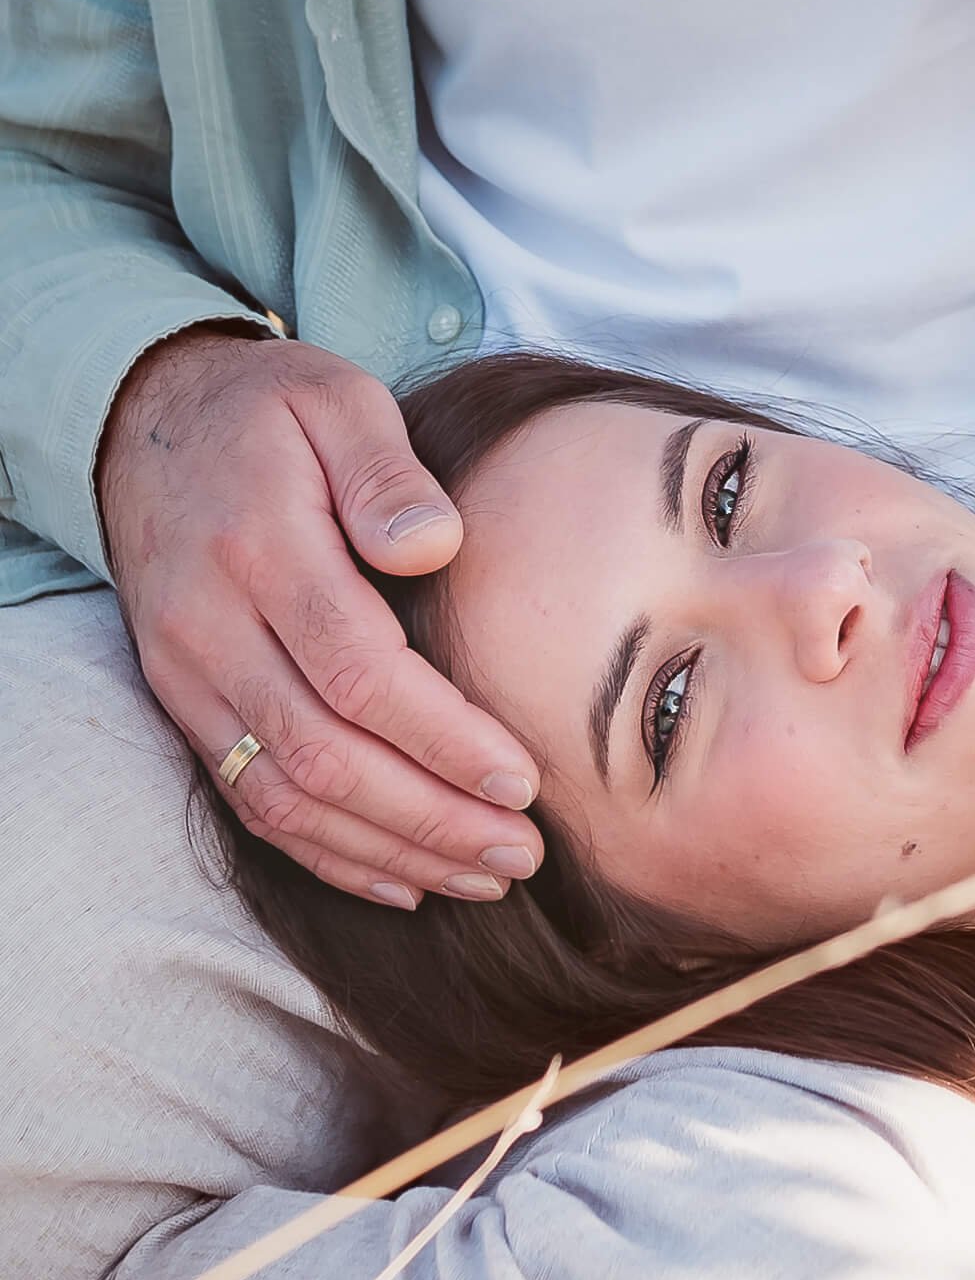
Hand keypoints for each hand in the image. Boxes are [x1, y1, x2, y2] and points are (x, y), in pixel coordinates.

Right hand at [97, 328, 542, 907]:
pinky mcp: (186, 707)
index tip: (523, 779)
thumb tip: (435, 543)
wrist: (146, 425)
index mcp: (259, 548)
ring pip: (286, 795)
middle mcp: (210, 626)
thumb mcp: (334, 400)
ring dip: (392, 849)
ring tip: (486, 875)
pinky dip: (331, 854)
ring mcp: (188, 676)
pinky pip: (252, 803)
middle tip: (522, 852)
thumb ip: (387, 470)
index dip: (442, 737)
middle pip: (324, 753)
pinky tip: (407, 879)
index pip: (356, 670)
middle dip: (431, 816)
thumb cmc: (271, 415)